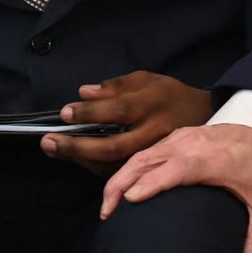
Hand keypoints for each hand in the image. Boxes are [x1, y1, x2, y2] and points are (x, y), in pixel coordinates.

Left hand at [41, 70, 213, 173]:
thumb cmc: (168, 96)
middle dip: (78, 146)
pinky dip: (93, 167)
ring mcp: (153, 155)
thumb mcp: (146, 80)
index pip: (119, 110)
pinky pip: (119, 172)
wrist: (202, 119)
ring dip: (82, 160)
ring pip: (115, 165)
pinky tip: (76, 158)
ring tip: (55, 150)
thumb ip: (115, 86)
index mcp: (154, 103)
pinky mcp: (151, 168)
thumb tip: (83, 93)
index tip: (65, 113)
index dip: (91, 112)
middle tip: (49, 142)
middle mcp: (154, 131)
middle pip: (114, 145)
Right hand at [101, 123, 251, 252]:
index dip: (154, 182)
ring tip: (108, 206)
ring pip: (142, 154)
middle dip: (122, 183)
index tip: (132, 199)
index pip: (179, 167)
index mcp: (216, 159)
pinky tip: (122, 189)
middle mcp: (195, 144)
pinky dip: (130, 169)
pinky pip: (147, 151)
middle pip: (150, 159)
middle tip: (107, 213)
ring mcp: (183, 137)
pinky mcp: (177, 137)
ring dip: (120, 177)